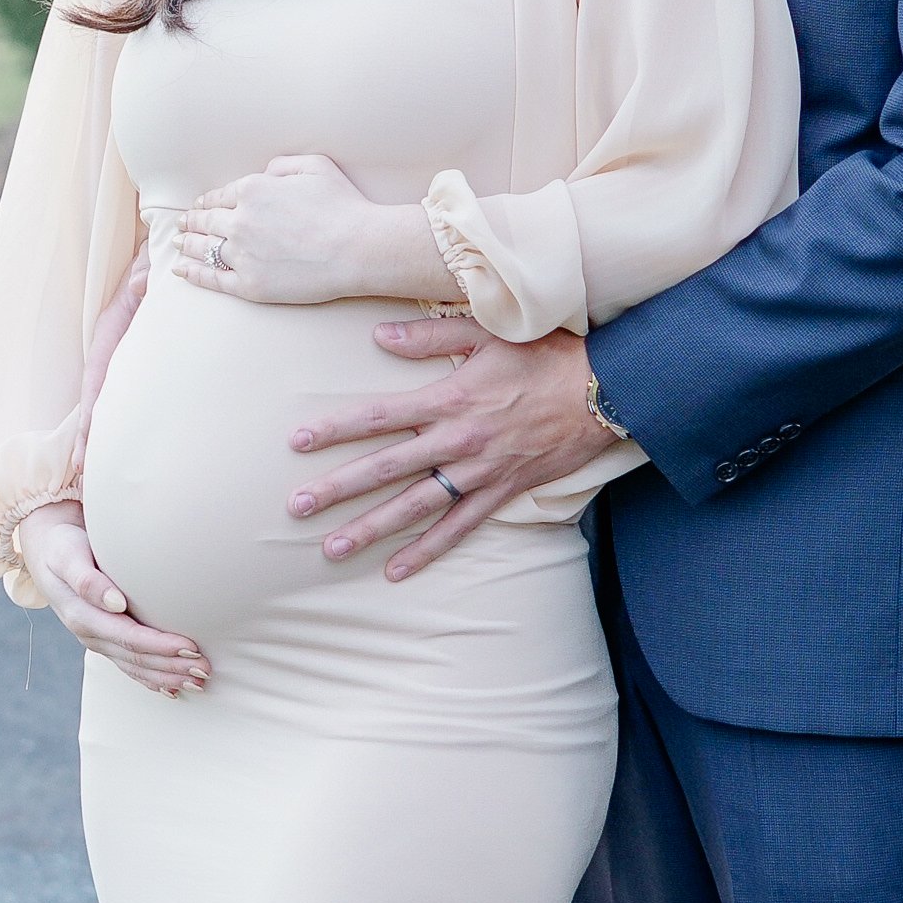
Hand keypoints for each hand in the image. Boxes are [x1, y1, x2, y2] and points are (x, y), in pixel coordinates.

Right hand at [15, 501, 209, 698]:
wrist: (45, 547)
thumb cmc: (62, 545)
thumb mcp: (68, 556)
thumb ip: (88, 580)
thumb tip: (116, 603)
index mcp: (82, 615)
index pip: (128, 637)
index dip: (160, 645)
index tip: (190, 647)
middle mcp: (89, 633)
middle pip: (135, 657)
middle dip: (171, 666)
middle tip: (204, 670)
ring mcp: (95, 638)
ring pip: (134, 666)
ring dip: (166, 676)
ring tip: (198, 682)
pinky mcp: (102, 638)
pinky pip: (127, 664)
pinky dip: (150, 678)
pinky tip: (170, 688)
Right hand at [74, 242, 148, 481]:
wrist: (170, 251)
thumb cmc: (159, 258)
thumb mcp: (150, 265)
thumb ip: (147, 276)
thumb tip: (142, 289)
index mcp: (112, 331)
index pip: (96, 380)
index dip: (89, 417)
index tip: (84, 452)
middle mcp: (116, 348)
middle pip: (100, 400)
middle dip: (93, 440)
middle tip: (88, 482)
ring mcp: (128, 356)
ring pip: (114, 401)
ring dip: (107, 436)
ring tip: (100, 479)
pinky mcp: (144, 359)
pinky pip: (131, 394)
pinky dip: (125, 421)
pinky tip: (130, 449)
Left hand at [174, 156, 451, 306]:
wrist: (358, 248)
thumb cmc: (343, 206)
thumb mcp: (315, 166)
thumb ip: (282, 164)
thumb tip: (263, 173)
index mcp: (253, 190)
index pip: (219, 196)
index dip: (206, 201)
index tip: (200, 206)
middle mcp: (241, 221)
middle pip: (206, 221)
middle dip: (191, 222)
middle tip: (181, 225)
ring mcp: (243, 255)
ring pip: (204, 248)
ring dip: (187, 245)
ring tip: (178, 245)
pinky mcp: (250, 285)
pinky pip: (213, 278)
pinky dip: (194, 273)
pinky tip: (182, 269)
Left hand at [286, 321, 598, 578]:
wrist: (606, 391)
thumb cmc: (547, 354)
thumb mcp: (489, 332)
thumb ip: (430, 337)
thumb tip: (378, 336)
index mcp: (451, 398)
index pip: (380, 416)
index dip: (336, 428)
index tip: (297, 441)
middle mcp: (460, 440)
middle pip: (387, 469)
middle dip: (338, 488)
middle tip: (295, 507)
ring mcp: (481, 471)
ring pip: (416, 507)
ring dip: (372, 529)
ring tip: (331, 549)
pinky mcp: (502, 492)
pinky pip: (459, 527)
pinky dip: (428, 551)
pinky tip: (396, 571)